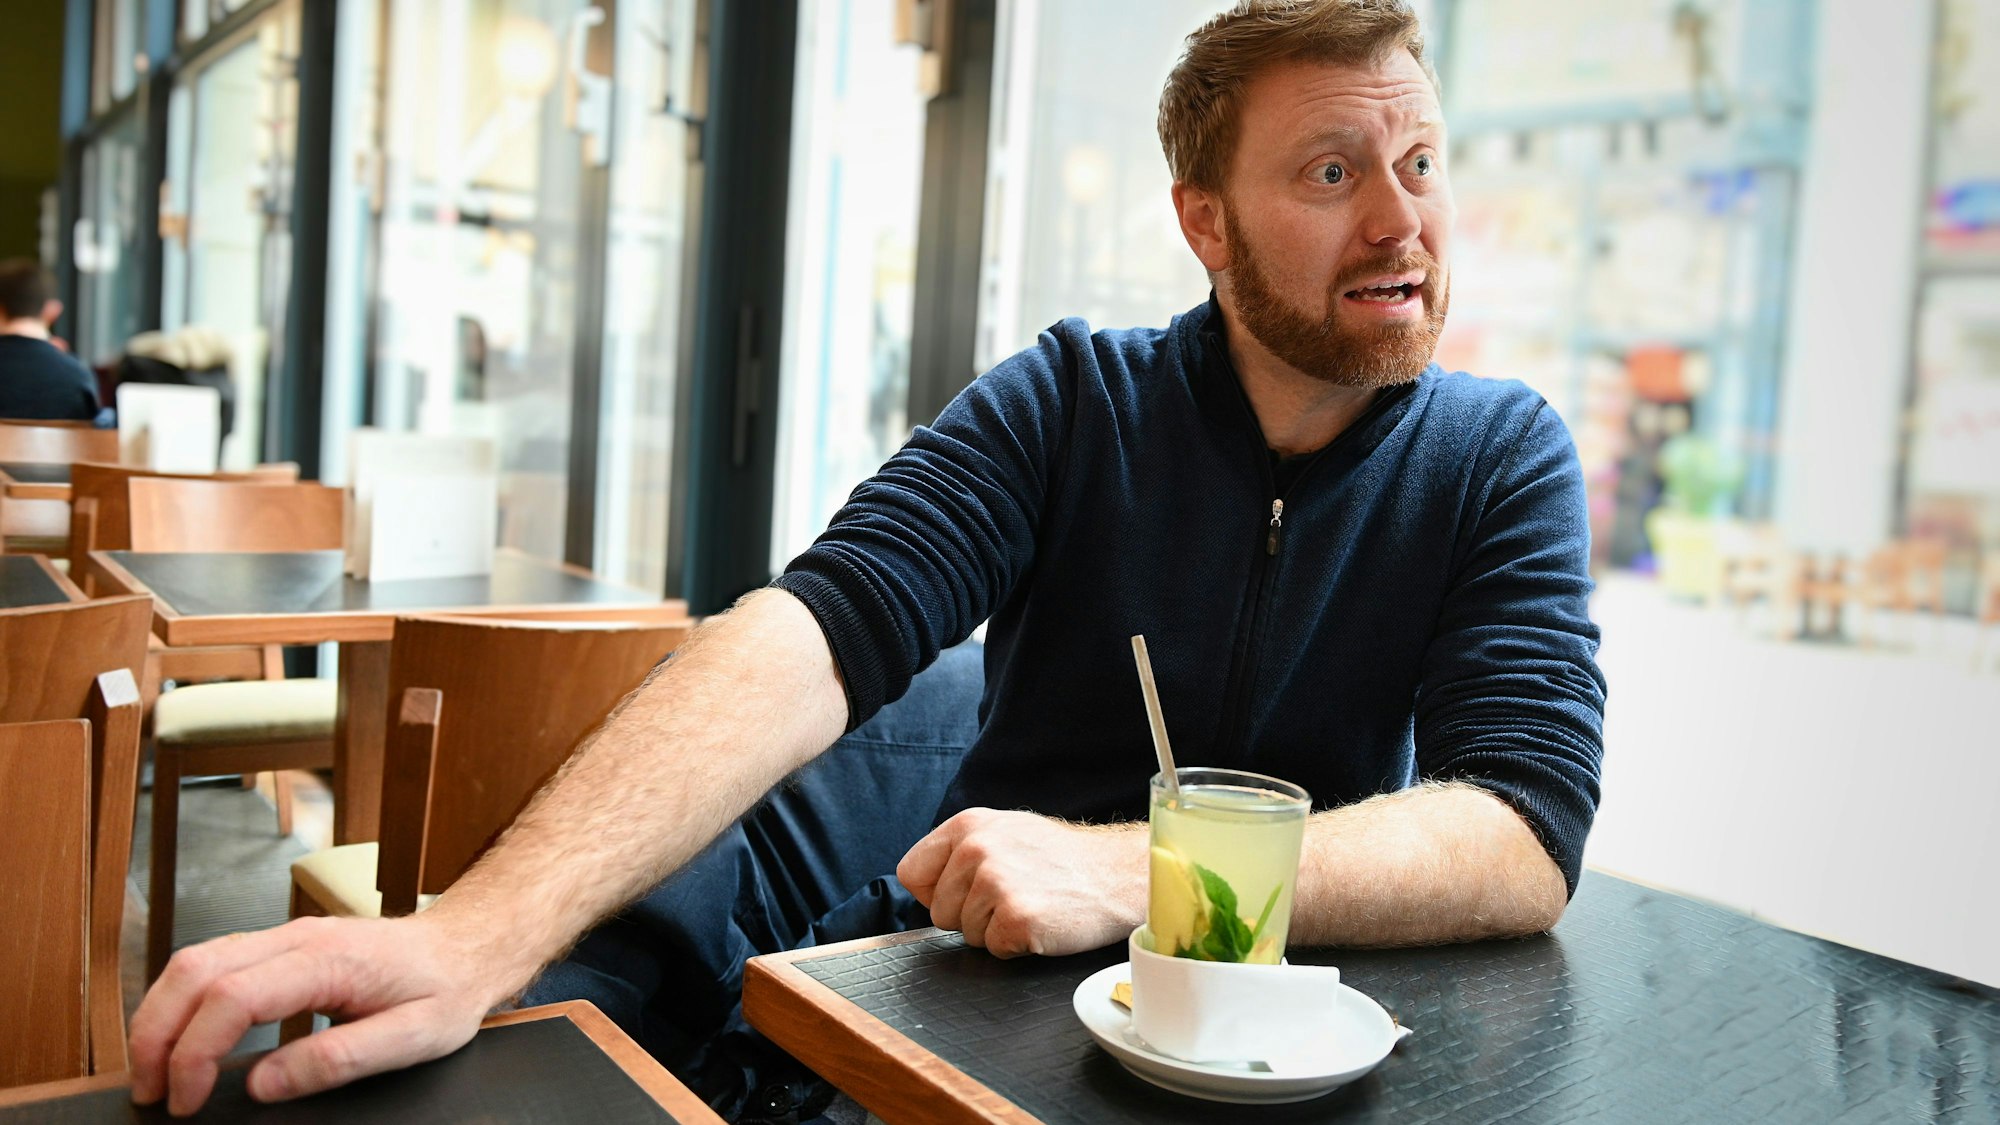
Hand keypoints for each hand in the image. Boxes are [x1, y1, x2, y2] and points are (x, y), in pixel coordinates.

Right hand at [128, 913, 508, 1115]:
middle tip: (152, 1093)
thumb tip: (264, 1083)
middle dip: (158, 1034)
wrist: (467, 946)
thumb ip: (338, 1060)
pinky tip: (181, 1037)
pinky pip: (215, 963)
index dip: (195, 1052)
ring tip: (156, 1073)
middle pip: (196, 971)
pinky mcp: (283, 946)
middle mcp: (298, 937)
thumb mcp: (413, 1038)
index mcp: (328, 958)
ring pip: (196, 961)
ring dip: (162, 1015)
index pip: (233, 997)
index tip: (186, 1100)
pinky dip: (183, 1001)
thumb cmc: (445, 989)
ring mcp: (287, 936)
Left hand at [896, 808, 1145, 957]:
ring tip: (1032, 905)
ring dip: (996, 931)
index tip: (965, 893)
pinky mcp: (1016, 917)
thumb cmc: (1064, 860)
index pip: (911, 873)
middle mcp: (977, 848)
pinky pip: (994, 949)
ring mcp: (996, 882)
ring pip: (965, 934)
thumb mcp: (1006, 833)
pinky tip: (1041, 922)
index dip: (936, 892)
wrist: (1119, 874)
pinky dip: (1016, 946)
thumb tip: (924, 884)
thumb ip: (961, 851)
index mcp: (968, 825)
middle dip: (970, 916)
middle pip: (938, 912)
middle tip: (1014, 897)